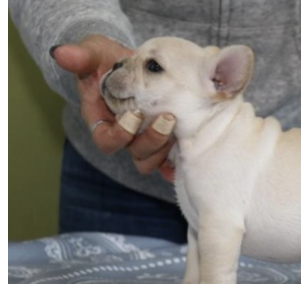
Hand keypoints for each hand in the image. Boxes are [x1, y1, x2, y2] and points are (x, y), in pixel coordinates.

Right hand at [51, 35, 175, 180]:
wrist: (131, 62)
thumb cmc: (106, 60)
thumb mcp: (94, 54)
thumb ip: (80, 56)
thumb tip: (60, 53)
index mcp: (103, 122)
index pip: (107, 142)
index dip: (120, 136)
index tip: (134, 116)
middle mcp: (125, 136)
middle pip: (136, 154)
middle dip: (152, 141)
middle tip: (168, 119)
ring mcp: (144, 138)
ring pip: (153, 158)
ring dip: (166, 148)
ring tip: (179, 126)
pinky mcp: (163, 137)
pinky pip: (169, 159)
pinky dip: (176, 161)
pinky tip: (188, 148)